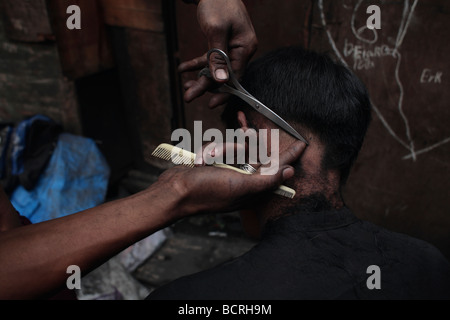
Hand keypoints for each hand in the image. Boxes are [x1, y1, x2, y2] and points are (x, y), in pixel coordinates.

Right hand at [156, 141, 305, 216]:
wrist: (174, 191)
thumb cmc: (206, 192)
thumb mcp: (240, 187)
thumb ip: (266, 180)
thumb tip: (288, 172)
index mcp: (252, 188)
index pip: (277, 169)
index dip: (290, 156)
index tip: (304, 144)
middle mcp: (242, 179)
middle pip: (254, 153)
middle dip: (243, 143)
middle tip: (238, 134)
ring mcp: (227, 170)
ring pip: (234, 147)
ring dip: (220, 149)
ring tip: (206, 161)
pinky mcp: (214, 162)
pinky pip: (219, 147)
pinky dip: (210, 150)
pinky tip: (200, 159)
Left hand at [179, 0, 257, 107]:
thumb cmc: (217, 4)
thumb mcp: (216, 30)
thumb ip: (218, 57)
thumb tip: (221, 81)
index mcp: (245, 48)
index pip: (236, 76)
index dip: (223, 91)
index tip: (210, 104)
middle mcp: (241, 50)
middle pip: (223, 75)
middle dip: (205, 86)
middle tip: (188, 96)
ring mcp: (232, 48)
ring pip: (215, 70)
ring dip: (199, 78)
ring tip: (184, 86)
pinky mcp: (221, 45)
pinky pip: (209, 59)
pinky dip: (196, 64)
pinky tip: (182, 68)